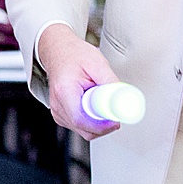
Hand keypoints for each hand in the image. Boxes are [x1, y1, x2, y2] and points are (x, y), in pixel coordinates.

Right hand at [37, 23, 122, 140]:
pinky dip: (92, 122)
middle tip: (115, 111)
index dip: (102, 125)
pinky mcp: (61, 115)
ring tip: (100, 103)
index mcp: (64, 91)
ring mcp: (57, 112)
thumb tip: (125, 99)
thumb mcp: (98, 63)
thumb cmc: (74, 55)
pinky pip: (80, 127)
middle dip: (104, 125)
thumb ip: (111, 82)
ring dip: (98, 123)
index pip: (82, 120)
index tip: (116, 120)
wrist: (59, 52)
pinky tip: (93, 107)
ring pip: (84, 131)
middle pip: (84, 129)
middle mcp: (57, 105)